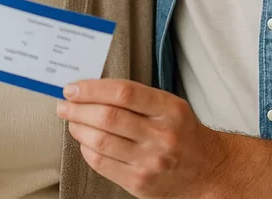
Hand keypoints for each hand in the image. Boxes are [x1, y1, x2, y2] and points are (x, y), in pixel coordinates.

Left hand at [55, 79, 229, 197]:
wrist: (207, 170)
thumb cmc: (182, 133)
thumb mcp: (170, 107)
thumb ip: (137, 98)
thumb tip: (92, 89)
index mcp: (169, 110)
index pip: (123, 93)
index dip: (92, 89)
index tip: (73, 88)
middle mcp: (161, 136)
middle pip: (108, 117)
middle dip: (78, 109)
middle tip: (64, 104)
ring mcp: (150, 162)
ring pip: (100, 141)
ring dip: (78, 128)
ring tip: (72, 121)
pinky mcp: (140, 183)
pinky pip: (102, 163)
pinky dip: (87, 149)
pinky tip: (85, 141)